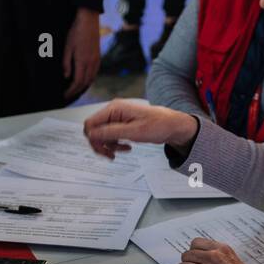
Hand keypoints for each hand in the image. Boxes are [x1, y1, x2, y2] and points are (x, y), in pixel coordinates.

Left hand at [62, 8, 100, 98]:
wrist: (89, 21)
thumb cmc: (76, 33)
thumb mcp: (67, 47)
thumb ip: (66, 63)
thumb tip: (66, 77)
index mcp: (82, 61)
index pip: (77, 82)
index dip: (71, 91)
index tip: (64, 95)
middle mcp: (91, 63)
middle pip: (85, 83)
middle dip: (76, 91)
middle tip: (68, 95)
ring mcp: (96, 60)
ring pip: (91, 79)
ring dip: (83, 87)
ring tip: (76, 91)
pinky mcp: (98, 57)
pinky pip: (95, 73)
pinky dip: (89, 80)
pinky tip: (85, 80)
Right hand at [83, 100, 198, 158]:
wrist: (172, 126)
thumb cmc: (157, 125)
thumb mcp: (133, 131)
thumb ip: (111, 132)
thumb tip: (91, 135)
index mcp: (114, 108)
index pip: (91, 124)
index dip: (93, 139)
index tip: (103, 150)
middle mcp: (113, 111)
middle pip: (94, 130)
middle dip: (101, 144)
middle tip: (111, 155)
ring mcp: (117, 117)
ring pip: (102, 134)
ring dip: (109, 145)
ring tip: (122, 151)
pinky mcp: (121, 124)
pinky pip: (110, 136)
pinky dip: (115, 144)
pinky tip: (126, 148)